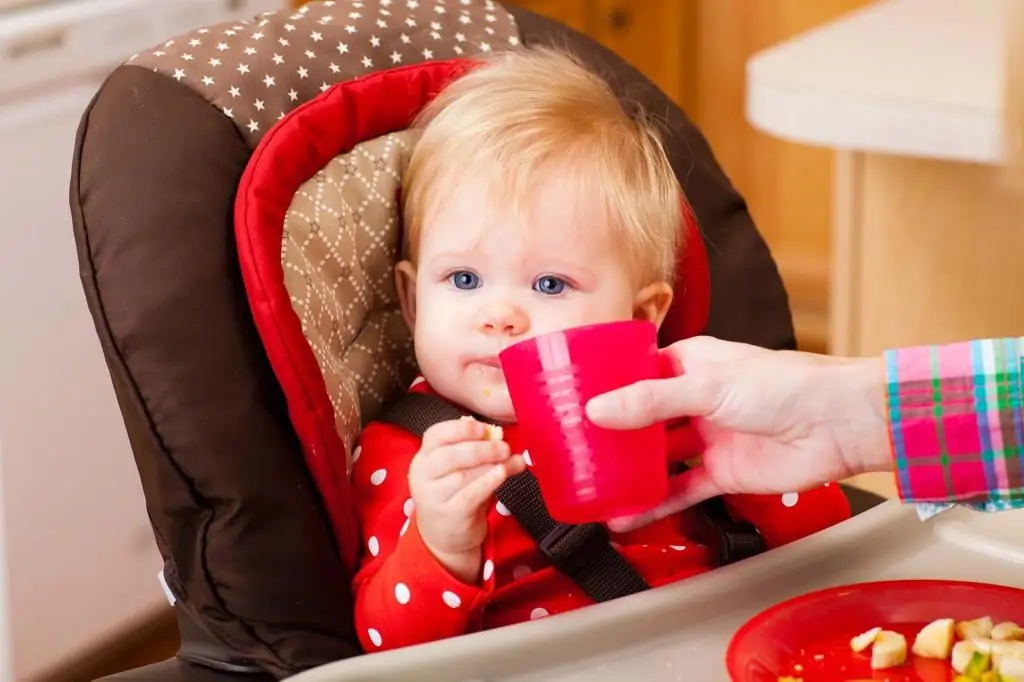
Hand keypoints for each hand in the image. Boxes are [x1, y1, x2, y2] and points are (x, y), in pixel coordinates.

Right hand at [408, 418, 525, 582]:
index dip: (459, 429)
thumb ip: (476, 452)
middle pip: (448, 455)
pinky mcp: (449, 515)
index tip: (484, 428)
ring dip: (489, 464)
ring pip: (461, 475)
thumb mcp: (460, 470)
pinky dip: (488, 482)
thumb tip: (502, 438)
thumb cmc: (454, 495)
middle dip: (480, 447)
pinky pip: (470, 495)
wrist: (444, 537)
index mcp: (423, 458)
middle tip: (504, 447)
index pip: (434, 435)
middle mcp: (423, 476)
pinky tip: (502, 474)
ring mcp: (433, 497)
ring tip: (508, 459)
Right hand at [584, 336, 890, 530]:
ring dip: (628, 472)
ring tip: (591, 486)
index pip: (637, 373)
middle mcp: (695, 400)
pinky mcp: (722, 473)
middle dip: (611, 434)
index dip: (607, 386)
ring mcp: (708, 438)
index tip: (572, 400)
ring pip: (657, 458)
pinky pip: (679, 490)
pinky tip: (626, 516)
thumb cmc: (786, 385)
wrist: (839, 424)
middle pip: (643, 419)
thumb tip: (599, 410)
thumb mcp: (709, 385)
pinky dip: (654, 504)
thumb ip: (652, 401)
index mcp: (691, 364)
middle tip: (573, 449)